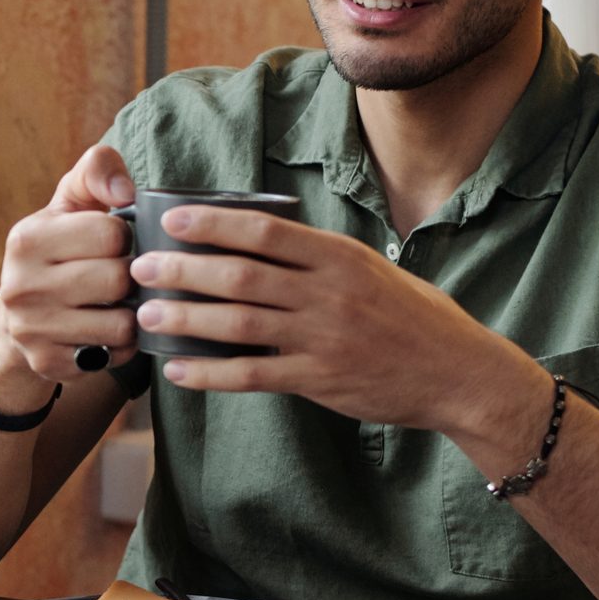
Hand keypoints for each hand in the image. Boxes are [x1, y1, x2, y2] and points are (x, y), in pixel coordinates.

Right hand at [0, 143, 140, 399]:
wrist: (17, 318)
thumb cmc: (59, 248)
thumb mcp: (70, 202)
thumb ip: (97, 170)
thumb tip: (126, 192)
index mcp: (26, 238)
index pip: (111, 233)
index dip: (124, 236)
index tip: (112, 242)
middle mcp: (21, 286)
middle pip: (118, 279)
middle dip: (130, 276)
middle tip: (119, 275)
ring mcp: (32, 330)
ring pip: (122, 322)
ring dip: (132, 313)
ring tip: (118, 303)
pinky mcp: (48, 364)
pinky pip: (116, 355)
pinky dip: (122, 344)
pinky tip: (107, 331)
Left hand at [129, 204, 545, 438]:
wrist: (459, 374)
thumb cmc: (414, 317)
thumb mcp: (373, 270)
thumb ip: (320, 258)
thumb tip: (261, 240)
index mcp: (339, 256)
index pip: (264, 230)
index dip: (212, 223)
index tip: (171, 219)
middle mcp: (328, 293)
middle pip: (240, 274)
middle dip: (183, 269)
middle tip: (139, 266)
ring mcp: (323, 338)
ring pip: (239, 324)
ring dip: (186, 318)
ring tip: (146, 314)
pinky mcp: (319, 380)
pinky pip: (253, 374)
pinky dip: (210, 373)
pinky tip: (178, 369)